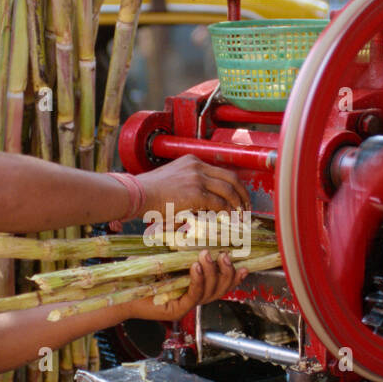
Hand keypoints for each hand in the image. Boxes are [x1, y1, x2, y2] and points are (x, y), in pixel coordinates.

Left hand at [127, 250, 245, 321]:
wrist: (119, 289)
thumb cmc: (141, 271)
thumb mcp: (166, 255)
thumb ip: (183, 246)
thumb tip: (197, 226)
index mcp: (195, 286)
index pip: (221, 284)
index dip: (234, 277)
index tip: (245, 265)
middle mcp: (193, 297)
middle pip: (220, 290)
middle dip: (227, 273)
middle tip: (225, 255)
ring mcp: (186, 305)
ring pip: (209, 293)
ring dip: (212, 273)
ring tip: (207, 256)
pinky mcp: (176, 310)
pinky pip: (193, 296)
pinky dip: (198, 281)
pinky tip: (197, 267)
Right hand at [135, 154, 250, 214]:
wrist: (136, 194)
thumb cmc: (148, 193)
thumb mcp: (171, 183)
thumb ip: (188, 188)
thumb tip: (202, 206)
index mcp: (192, 161)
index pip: (221, 172)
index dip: (234, 186)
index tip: (238, 199)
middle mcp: (197, 166)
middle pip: (231, 177)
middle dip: (242, 194)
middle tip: (246, 208)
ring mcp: (197, 178)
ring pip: (229, 190)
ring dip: (238, 205)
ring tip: (241, 217)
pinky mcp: (195, 192)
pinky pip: (219, 203)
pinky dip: (227, 213)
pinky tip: (230, 220)